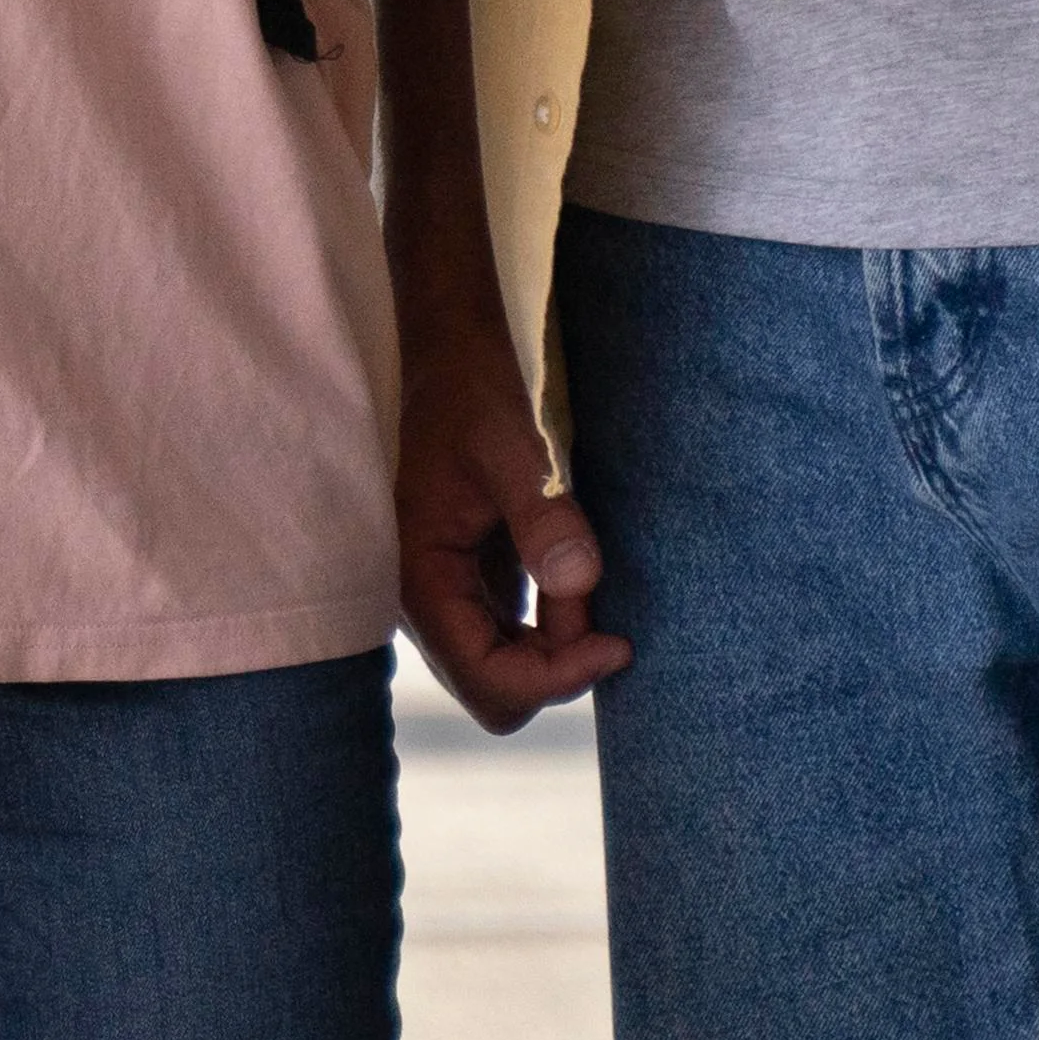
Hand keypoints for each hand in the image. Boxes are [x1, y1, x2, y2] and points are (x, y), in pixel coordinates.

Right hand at [397, 296, 621, 728]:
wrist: (455, 349)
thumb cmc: (478, 390)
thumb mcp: (516, 448)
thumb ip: (544, 518)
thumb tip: (580, 588)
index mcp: (422, 577)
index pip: (488, 680)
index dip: (556, 676)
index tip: (616, 640)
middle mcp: (425, 598)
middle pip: (495, 690)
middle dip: (555, 667)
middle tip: (601, 609)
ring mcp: (448, 592)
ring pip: (504, 670)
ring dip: (556, 648)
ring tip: (586, 579)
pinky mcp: (472, 579)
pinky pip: (513, 636)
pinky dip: (553, 627)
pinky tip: (574, 579)